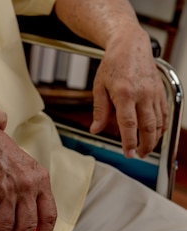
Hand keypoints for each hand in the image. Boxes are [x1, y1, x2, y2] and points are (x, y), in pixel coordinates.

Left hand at [90, 27, 167, 157]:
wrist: (130, 45)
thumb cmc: (112, 64)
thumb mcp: (99, 87)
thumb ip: (99, 110)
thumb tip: (95, 129)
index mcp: (124, 93)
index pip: (129, 124)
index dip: (129, 141)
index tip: (129, 153)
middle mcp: (142, 94)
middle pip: (148, 126)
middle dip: (145, 144)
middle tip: (139, 155)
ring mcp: (154, 93)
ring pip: (159, 121)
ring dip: (154, 138)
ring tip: (146, 149)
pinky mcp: (160, 91)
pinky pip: (164, 113)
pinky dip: (162, 126)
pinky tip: (156, 134)